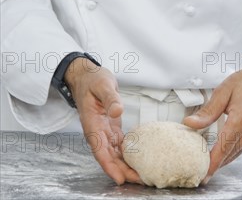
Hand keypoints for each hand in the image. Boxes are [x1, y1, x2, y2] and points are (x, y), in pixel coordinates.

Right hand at [65, 58, 142, 184]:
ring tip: (140, 175)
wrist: (86, 76)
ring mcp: (103, 130)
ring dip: (125, 165)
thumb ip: (110, 98)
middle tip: (138, 180)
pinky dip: (126, 154)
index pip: (99, 149)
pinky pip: (118, 145)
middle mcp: (97, 131)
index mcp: (92, 123)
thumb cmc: (93, 79)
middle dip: (121, 170)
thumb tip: (117, 111)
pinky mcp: (110, 128)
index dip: (109, 165)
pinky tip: (136, 160)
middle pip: (108, 156)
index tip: (119, 178)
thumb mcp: (103, 84)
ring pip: (114, 153)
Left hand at [183, 47, 241, 182]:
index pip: (224, 146)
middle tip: (197, 171)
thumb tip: (191, 123)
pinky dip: (230, 153)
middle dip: (214, 165)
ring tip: (205, 165)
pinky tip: (220, 153)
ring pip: (236, 154)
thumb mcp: (224, 90)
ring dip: (221, 161)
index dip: (212, 162)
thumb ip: (208, 110)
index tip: (202, 173)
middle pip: (230, 154)